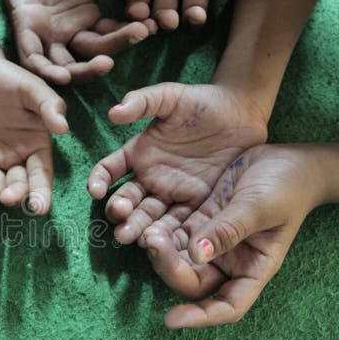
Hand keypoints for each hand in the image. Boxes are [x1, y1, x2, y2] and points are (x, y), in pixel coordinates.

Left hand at [0, 56, 67, 213]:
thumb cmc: (8, 76)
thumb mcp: (32, 88)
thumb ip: (48, 107)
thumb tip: (63, 129)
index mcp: (36, 145)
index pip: (41, 175)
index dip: (41, 193)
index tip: (39, 208)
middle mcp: (15, 157)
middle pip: (18, 185)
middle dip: (15, 195)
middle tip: (8, 198)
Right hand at [87, 82, 266, 244]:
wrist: (242, 112)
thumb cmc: (203, 101)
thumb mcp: (171, 97)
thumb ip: (143, 102)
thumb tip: (113, 113)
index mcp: (137, 154)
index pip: (109, 170)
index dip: (100, 180)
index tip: (96, 191)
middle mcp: (150, 177)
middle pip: (127, 200)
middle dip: (121, 213)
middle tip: (120, 222)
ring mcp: (172, 193)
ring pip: (149, 215)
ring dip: (140, 228)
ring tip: (134, 238)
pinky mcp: (196, 204)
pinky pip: (179, 221)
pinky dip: (169, 234)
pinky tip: (163, 242)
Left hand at [140, 144, 322, 327]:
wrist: (288, 159)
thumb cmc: (287, 186)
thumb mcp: (260, 206)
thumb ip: (228, 230)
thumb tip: (196, 255)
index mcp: (253, 268)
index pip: (228, 306)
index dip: (200, 318)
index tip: (170, 320)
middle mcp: (229, 262)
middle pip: (192, 282)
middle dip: (169, 269)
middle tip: (152, 242)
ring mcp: (211, 243)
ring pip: (177, 260)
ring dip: (159, 251)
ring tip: (146, 230)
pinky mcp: (198, 223)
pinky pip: (173, 235)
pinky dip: (159, 232)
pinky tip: (146, 221)